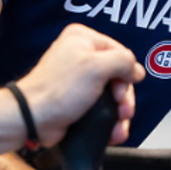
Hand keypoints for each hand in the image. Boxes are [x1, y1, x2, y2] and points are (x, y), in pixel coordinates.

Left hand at [17, 24, 144, 145]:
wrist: (34, 118)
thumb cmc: (57, 90)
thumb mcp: (96, 67)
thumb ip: (123, 62)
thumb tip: (136, 70)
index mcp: (83, 38)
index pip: (120, 52)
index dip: (126, 73)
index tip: (122, 91)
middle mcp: (80, 55)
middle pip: (118, 75)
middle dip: (123, 97)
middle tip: (123, 110)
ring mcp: (79, 78)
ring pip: (112, 94)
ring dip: (119, 112)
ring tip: (118, 126)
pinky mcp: (77, 98)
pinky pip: (101, 106)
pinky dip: (109, 120)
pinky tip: (113, 130)